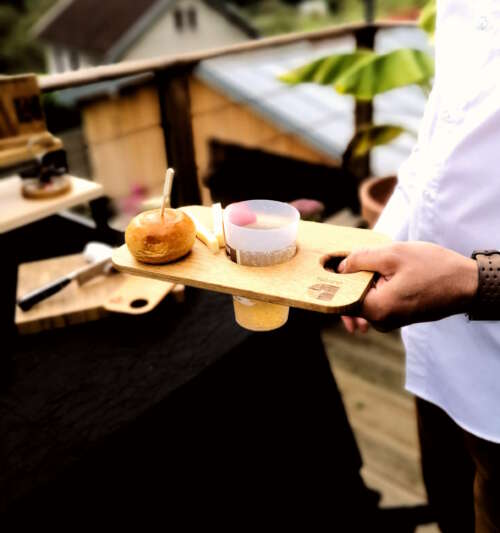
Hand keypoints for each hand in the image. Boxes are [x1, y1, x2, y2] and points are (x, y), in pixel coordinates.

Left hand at [338, 242, 477, 331]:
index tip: (330, 266)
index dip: (333, 281)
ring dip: (363, 281)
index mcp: (376, 309)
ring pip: (363, 299)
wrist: (467, 284)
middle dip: (348, 280)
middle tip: (352, 259)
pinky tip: (382, 272)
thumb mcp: (394, 254)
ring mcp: (388, 320)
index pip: (340, 300)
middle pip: (349, 300)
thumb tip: (340, 266)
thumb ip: (361, 259)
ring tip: (373, 263)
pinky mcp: (396, 315)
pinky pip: (375, 300)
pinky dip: (374, 286)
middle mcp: (379, 321)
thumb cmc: (434, 269)